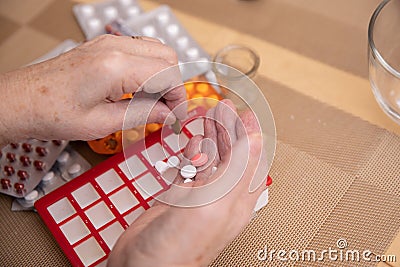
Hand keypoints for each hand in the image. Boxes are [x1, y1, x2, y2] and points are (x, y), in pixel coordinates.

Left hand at [0, 34, 185, 144]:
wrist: (22, 100)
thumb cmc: (52, 113)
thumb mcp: (102, 123)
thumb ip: (142, 115)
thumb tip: (168, 115)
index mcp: (115, 66)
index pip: (167, 74)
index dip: (177, 97)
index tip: (176, 116)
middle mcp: (114, 47)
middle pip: (167, 56)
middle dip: (173, 84)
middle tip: (167, 110)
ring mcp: (108, 43)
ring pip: (156, 50)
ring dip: (162, 75)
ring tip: (153, 102)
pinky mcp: (103, 46)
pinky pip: (139, 50)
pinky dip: (148, 69)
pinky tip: (138, 90)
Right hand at [108, 100, 266, 266]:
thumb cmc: (178, 249)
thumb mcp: (214, 203)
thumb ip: (237, 169)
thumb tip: (257, 139)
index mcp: (236, 200)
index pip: (251, 159)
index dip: (249, 134)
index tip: (246, 112)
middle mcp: (221, 198)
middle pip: (231, 155)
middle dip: (228, 128)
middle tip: (224, 108)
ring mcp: (199, 197)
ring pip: (211, 159)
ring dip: (211, 136)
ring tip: (210, 116)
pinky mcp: (178, 197)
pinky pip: (190, 167)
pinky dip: (192, 150)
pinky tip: (193, 141)